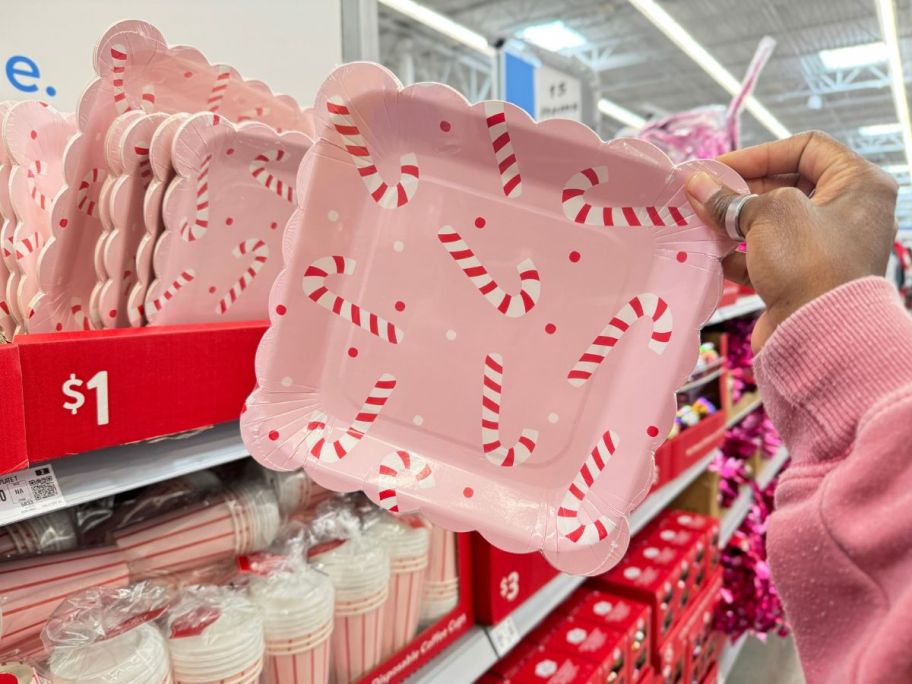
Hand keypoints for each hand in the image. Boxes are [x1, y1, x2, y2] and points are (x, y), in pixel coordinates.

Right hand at [685, 131, 898, 350]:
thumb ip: (730, 198)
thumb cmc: (811, 263)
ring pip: (771, 223)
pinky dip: (737, 253)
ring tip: (700, 221)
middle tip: (702, 194)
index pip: (807, 148)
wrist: (819, 333)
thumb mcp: (768, 214)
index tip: (720, 166)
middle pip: (786, 186)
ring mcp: (826, 248)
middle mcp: (848, 213)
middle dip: (740, 190)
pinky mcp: (804, 278)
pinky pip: (766, 255)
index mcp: (858, 184)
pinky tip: (710, 252)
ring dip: (734, 222)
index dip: (760, 154)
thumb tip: (698, 185)